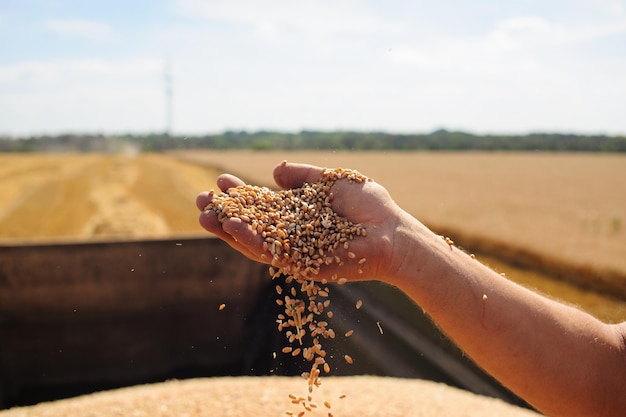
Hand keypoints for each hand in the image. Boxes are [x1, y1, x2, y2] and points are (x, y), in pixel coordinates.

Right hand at [197, 162, 403, 282]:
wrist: (392, 232)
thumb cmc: (369, 206)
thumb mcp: (331, 181)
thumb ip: (303, 177)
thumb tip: (274, 172)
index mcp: (298, 213)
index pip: (262, 204)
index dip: (241, 194)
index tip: (221, 181)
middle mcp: (293, 233)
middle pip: (251, 223)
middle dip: (225, 212)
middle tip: (201, 199)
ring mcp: (296, 250)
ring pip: (254, 241)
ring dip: (228, 229)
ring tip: (205, 215)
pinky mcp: (301, 265)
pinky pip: (271, 253)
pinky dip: (250, 241)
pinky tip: (233, 226)